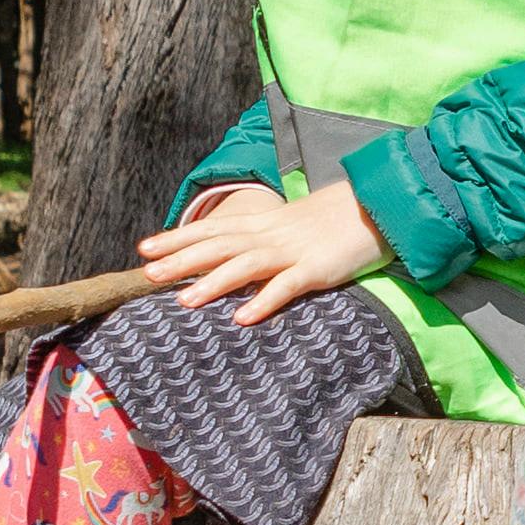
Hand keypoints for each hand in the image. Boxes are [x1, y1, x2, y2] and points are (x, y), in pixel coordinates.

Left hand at [133, 174, 385, 326]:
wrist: (380, 206)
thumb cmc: (335, 221)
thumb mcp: (292, 226)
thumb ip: (265, 240)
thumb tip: (236, 257)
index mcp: (264, 224)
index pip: (213, 229)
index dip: (178, 237)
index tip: (145, 248)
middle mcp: (272, 234)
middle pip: (219, 245)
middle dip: (181, 259)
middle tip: (147, 273)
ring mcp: (294, 251)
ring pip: (246, 265)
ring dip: (213, 282)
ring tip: (184, 300)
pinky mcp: (318, 269)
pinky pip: (287, 287)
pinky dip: (264, 301)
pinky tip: (242, 318)